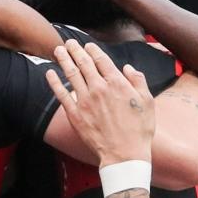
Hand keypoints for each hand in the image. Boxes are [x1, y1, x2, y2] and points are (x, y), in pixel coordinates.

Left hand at [45, 40, 154, 167]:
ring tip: (58, 50)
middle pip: (84, 63)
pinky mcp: (74, 114)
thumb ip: (138, 81)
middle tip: (69, 43)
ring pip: (71, 74)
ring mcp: (85, 101)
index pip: (101, 60)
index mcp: (117, 83)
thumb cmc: (139, 130)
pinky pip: (61, 94)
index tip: (87, 46)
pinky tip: (49, 73)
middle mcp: (99, 88)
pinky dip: (54, 82)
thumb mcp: (147, 102)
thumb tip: (128, 68)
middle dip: (75, 50)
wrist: (124, 154)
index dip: (93, 50)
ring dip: (63, 60)